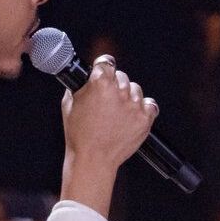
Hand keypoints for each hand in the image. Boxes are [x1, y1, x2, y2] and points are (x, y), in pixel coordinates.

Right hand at [62, 55, 155, 172]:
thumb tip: (84, 78)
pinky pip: (150, 104)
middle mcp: (119, 91)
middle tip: (107, 100)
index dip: (104, 66)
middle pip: (122, 76)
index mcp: (99, 83)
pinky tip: (132, 116)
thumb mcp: (69, 105)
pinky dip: (143, 108)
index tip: (104, 70)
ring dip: (128, 97)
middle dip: (114, 84)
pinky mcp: (145, 119)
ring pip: (135, 89)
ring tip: (117, 112)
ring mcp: (134, 105)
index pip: (107, 61)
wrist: (93, 159)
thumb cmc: (79, 135)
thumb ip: (78, 87)